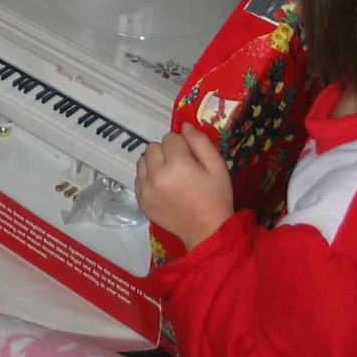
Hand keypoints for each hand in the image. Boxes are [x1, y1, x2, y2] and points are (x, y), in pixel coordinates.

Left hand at [134, 123, 234, 248]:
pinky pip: (138, 177)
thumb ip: (201, 142)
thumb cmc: (216, 197)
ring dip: (154, 163)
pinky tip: (164, 187)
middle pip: (153, 147)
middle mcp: (156, 174)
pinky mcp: (141, 200)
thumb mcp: (217, 166)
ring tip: (171, 176)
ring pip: (143, 161)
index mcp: (177, 164)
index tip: (191, 157)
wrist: (207, 230)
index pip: (170, 138)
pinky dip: (149, 178)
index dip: (182, 144)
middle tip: (181, 166)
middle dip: (167, 152)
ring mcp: (145, 188)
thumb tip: (185, 126)